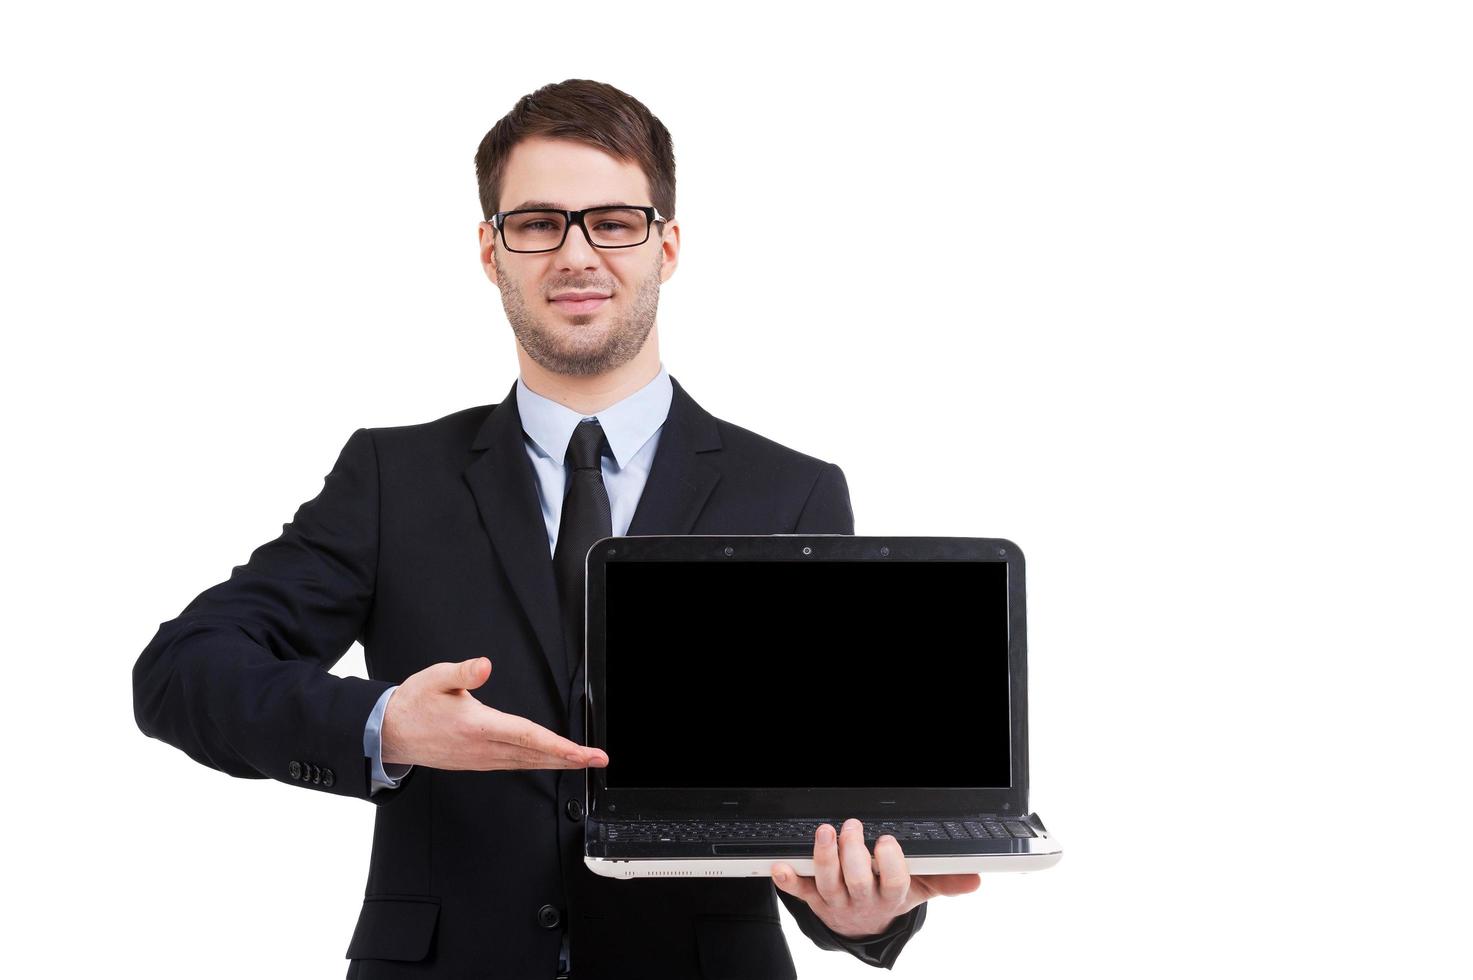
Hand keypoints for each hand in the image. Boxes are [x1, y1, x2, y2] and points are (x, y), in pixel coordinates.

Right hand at [381, 656, 607, 771]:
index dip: (558, 745)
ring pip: (527, 763)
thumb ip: (463, 672)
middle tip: (597, 759)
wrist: (390, 732)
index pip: (526, 737)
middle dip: (569, 759)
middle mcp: (482, 747)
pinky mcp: (478, 762)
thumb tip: (485, 665)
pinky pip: (514, 765)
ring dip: (557, 762)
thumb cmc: (414, 703)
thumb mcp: (436, 678)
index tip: (582, 751)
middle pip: (534, 755)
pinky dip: (537, 763)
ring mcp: (480, 759)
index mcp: (476, 726)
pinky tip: (549, 760)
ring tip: (583, 760)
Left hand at [771, 818, 980, 939]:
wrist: (865, 926)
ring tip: (825, 832)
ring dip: (823, 857)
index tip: (886, 841)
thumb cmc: (892, 894)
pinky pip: (798, 891)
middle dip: (853, 853)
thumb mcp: (921, 889)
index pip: (894, 881)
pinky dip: (787, 879)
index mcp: (891, 895)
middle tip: (852, 827)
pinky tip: (778, 865)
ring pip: (827, 882)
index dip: (889, 863)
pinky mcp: (814, 898)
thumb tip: (975, 878)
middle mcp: (863, 899)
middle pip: (856, 880)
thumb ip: (945, 881)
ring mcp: (836, 900)